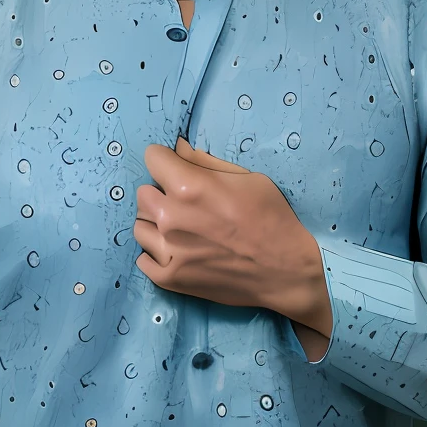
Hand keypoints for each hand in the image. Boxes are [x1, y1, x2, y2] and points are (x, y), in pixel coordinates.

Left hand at [132, 138, 333, 361]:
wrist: (286, 270)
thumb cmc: (271, 218)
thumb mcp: (247, 177)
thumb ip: (205, 162)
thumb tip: (176, 147)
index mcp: (189, 188)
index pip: (152, 158)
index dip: (166, 161)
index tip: (178, 169)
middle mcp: (172, 218)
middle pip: (142, 193)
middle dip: (160, 191)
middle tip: (185, 202)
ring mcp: (168, 252)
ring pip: (139, 226)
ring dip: (156, 223)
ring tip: (181, 228)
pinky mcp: (169, 279)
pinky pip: (142, 259)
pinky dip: (156, 254)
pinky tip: (178, 251)